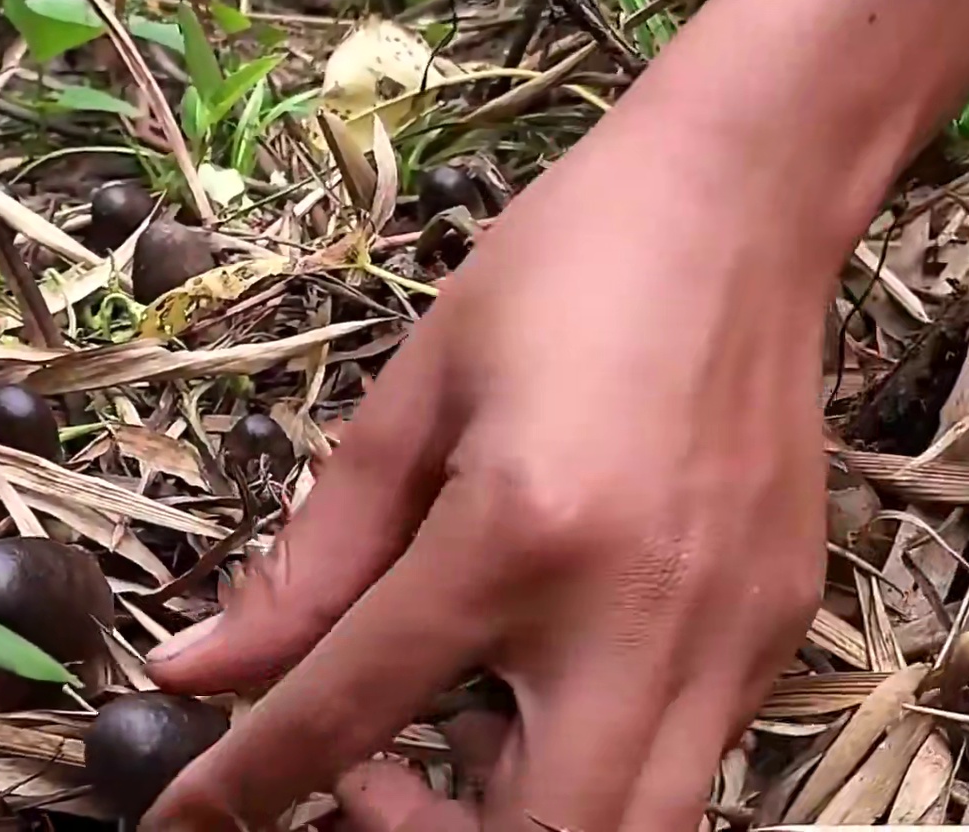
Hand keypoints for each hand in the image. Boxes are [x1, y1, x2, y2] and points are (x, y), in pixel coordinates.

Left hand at [142, 115, 831, 830]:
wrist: (745, 199)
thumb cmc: (568, 266)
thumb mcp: (418, 393)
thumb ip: (314, 555)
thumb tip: (200, 669)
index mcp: (520, 533)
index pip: (353, 711)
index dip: (246, 785)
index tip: (185, 826)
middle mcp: (640, 616)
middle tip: (366, 786)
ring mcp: (733, 637)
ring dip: (527, 822)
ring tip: (467, 726)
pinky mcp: (784, 630)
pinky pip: (685, 759)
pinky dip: (596, 761)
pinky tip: (555, 668)